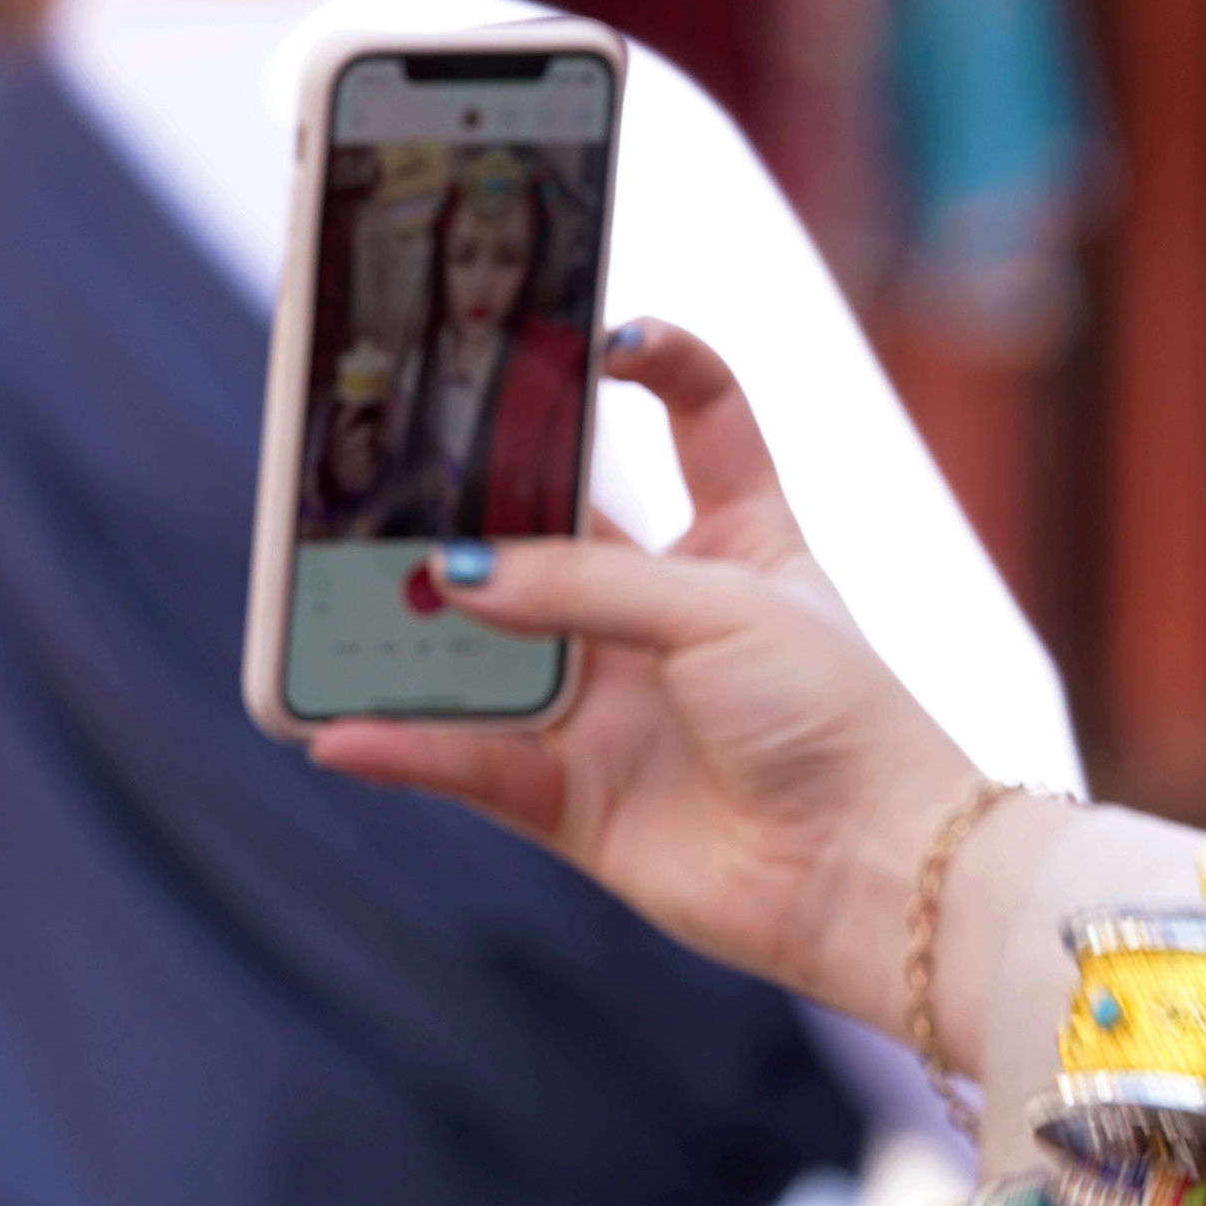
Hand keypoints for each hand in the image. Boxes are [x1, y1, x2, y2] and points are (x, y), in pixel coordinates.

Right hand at [314, 322, 1013, 1041]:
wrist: (872, 873)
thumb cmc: (836, 716)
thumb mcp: (720, 607)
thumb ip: (585, 583)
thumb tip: (459, 575)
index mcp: (742, 540)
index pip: (703, 418)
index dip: (658, 364)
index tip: (599, 332)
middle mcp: (670, 616)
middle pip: (556, 533)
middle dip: (476, 499)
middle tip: (389, 461)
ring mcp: (621, 708)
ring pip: (494, 651)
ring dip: (422, 626)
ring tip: (332, 587)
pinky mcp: (581, 801)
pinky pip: (475, 766)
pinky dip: (408, 750)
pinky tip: (341, 731)